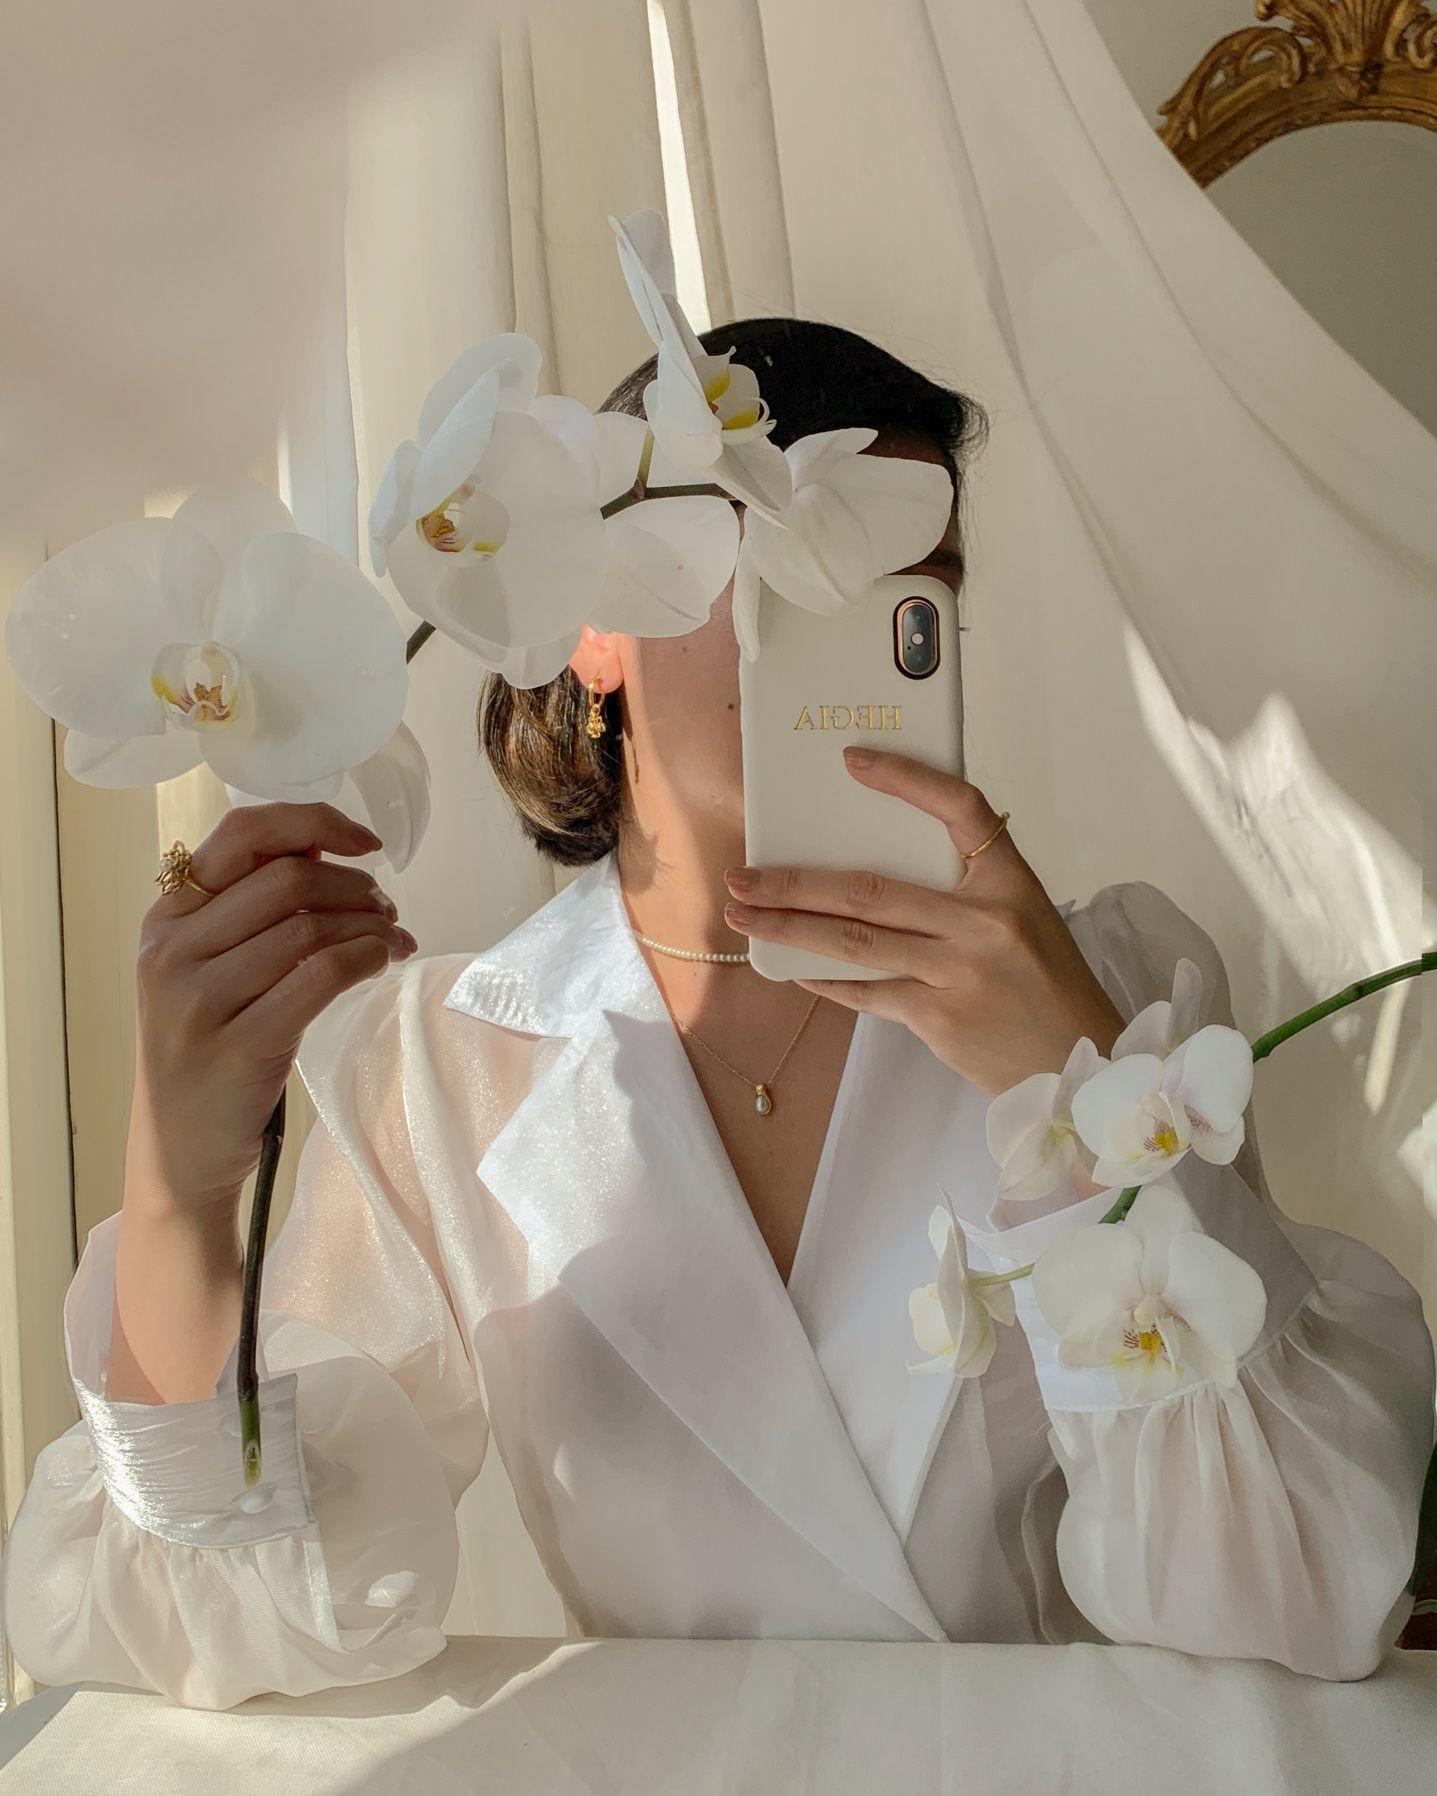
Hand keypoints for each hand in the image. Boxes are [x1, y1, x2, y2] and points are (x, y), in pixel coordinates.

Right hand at [129, 802, 416, 1220]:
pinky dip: (367, 958)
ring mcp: (199, 999)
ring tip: (392, 939)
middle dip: (356, 886)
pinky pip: (322, 975)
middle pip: (288, 878)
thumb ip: (252, 906)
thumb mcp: (210, 967)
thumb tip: (323, 842)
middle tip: (387, 909)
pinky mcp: (238, 1044)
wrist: (180, 1147)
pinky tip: (383, 961)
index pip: (243, 834)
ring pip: (310, 926)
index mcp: (166, 917)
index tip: (367, 842)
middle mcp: (172, 950)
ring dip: (370, 924)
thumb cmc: (209, 1047)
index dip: (315, 822)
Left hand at [721, 746, 1124, 1099]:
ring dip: (789, 929)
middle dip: (795, 882)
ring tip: (744, 918)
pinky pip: (867, 991)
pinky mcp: (939, 1017)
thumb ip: (964, 893)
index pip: (959, 808)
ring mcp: (959, 971)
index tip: (853, 762)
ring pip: (854, 941)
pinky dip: (824, 979)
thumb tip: (875, 879)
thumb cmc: (1046, 986)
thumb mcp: (1024, 919)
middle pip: (871, 889)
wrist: (1081, 1064)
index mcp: (1010, 883)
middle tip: (744, 875)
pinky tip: (792, 968)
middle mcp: (984, 921)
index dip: (905, 780)